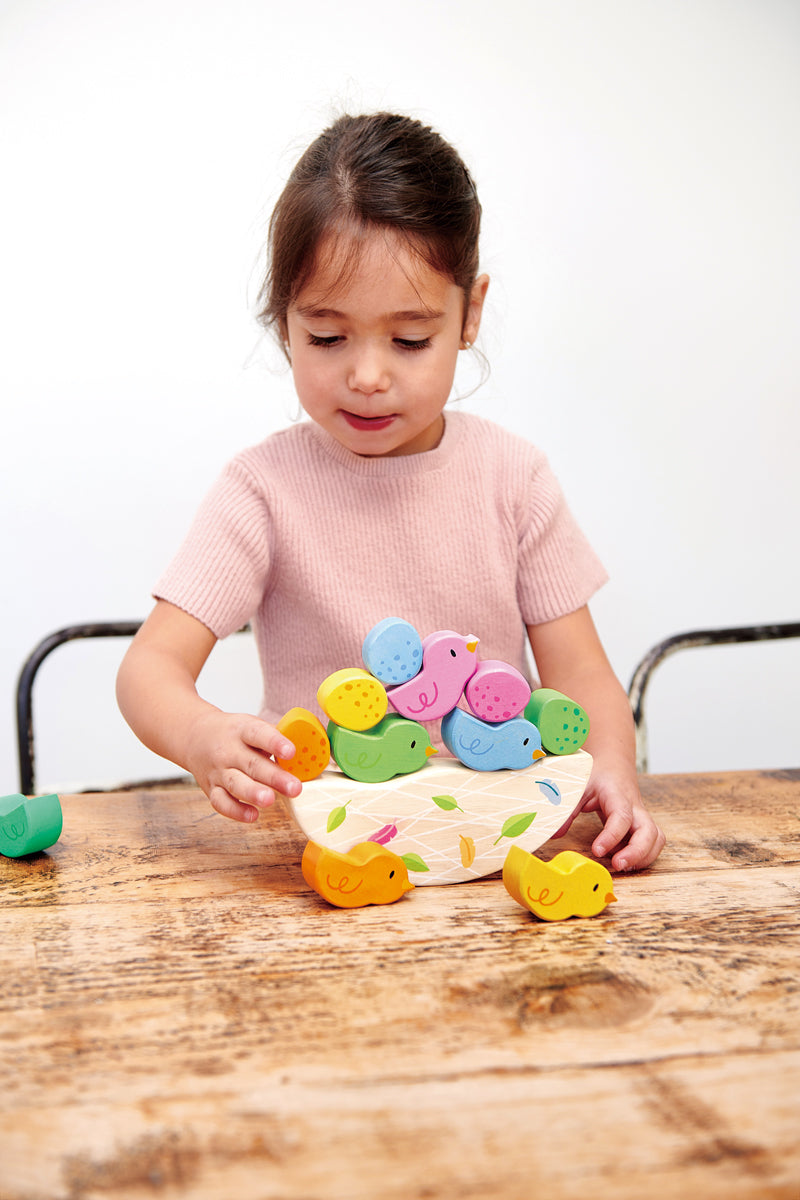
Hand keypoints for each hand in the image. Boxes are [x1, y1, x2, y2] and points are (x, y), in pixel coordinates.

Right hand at [184, 708, 302, 822]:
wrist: (194, 736)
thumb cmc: (233, 733)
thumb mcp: (251, 725)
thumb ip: (276, 737)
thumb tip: (312, 747)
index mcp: (241, 730)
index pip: (258, 734)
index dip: (275, 742)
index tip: (292, 751)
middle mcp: (228, 750)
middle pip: (251, 764)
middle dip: (274, 777)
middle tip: (295, 788)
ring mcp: (218, 771)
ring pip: (235, 783)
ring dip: (253, 793)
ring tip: (270, 800)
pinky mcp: (211, 789)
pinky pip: (221, 802)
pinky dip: (236, 811)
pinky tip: (253, 816)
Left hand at [553, 761, 664, 871]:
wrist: (613, 766)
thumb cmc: (596, 776)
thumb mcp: (578, 787)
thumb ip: (566, 810)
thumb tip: (554, 834)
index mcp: (618, 795)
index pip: (622, 817)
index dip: (611, 836)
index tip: (597, 851)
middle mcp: (635, 807)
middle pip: (649, 831)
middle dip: (637, 852)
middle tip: (617, 865)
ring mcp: (641, 817)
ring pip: (656, 839)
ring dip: (643, 857)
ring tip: (621, 866)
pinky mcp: (641, 826)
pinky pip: (652, 843)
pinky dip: (642, 855)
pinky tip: (622, 859)